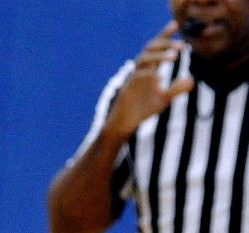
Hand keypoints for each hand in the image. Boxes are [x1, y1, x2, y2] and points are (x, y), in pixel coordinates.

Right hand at [104, 21, 194, 139]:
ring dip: (158, 56)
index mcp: (148, 70)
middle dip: (165, 43)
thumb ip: (176, 89)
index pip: (156, 49)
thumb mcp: (163, 99)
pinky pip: (135, 78)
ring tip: (174, 57)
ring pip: (142, 60)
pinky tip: (159, 76)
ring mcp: (132, 80)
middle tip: (182, 46)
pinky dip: (147, 75)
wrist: (123, 126)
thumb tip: (192, 80)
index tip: (176, 25)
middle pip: (149, 49)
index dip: (164, 36)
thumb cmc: (140, 111)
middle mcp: (139, 71)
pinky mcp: (126, 91)